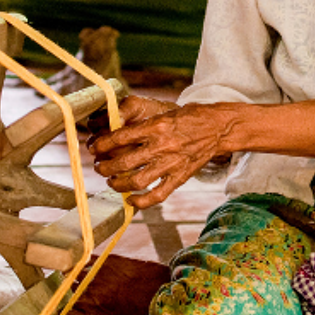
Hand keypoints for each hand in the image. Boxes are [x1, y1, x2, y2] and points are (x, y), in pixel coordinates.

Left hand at [87, 102, 244, 208]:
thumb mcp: (163, 113)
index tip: (94, 148)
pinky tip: (130, 200)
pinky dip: (142, 201)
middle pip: (124, 162)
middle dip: (105, 167)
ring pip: (137, 180)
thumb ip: (142, 125)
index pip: (120, 137)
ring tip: (111, 181)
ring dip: (118, 184)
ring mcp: (172, 163)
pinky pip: (158, 195)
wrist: (219, 127)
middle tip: (99, 167)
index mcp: (156, 126)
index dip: (102, 145)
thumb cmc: (189, 117)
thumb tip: (115, 133)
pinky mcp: (181, 177)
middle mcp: (162, 146)